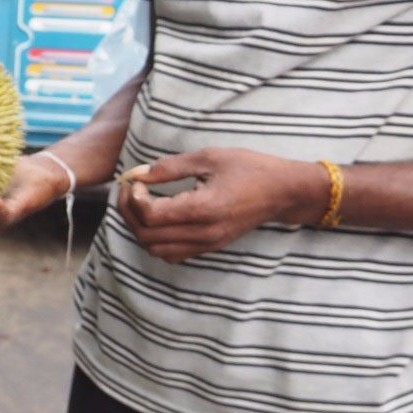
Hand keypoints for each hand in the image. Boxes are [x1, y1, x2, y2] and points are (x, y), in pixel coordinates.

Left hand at [119, 148, 325, 262]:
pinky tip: (158, 218)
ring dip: (140, 228)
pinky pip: (172, 254)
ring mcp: (207, 244)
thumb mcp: (209, 158)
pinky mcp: (210, 247)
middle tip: (129, 191)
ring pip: (156, 249)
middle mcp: (204, 233)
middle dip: (129, 213)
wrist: (283, 192)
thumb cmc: (250, 169)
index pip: (150, 215)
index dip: (133, 199)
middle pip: (147, 235)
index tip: (135, 181)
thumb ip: (169, 167)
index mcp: (204, 209)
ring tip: (140, 204)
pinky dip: (156, 240)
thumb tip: (138, 174)